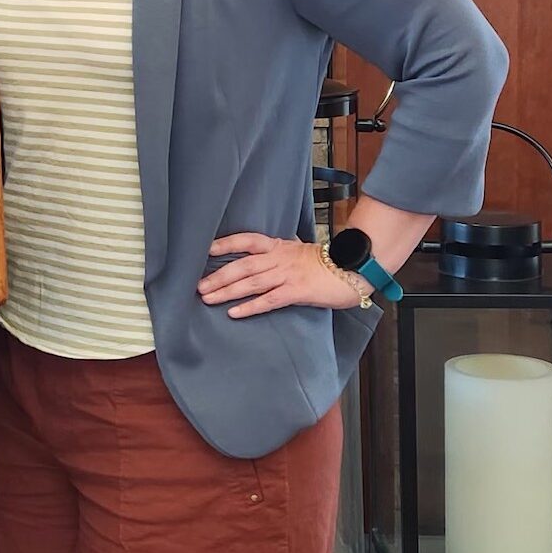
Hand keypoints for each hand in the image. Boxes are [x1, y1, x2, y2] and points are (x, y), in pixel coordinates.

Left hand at [198, 232, 367, 317]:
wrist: (354, 268)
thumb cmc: (328, 262)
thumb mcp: (301, 250)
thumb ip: (282, 251)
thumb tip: (266, 253)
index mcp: (279, 246)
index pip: (247, 240)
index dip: (226, 244)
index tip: (206, 250)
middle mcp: (279, 258)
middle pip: (242, 265)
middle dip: (218, 276)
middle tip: (197, 286)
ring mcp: (287, 274)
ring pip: (250, 282)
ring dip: (226, 291)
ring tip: (207, 298)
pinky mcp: (296, 291)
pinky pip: (268, 300)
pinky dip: (250, 307)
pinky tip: (234, 313)